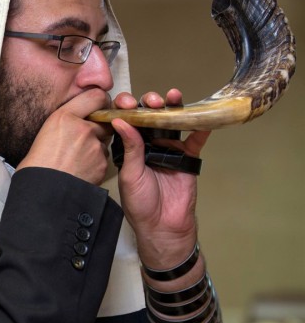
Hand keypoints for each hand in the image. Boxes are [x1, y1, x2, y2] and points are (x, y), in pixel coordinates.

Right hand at [17, 88, 112, 185]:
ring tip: (77, 158)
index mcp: (64, 116)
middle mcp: (82, 128)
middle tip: (82, 140)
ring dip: (96, 146)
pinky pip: (104, 158)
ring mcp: (94, 146)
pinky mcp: (101, 163)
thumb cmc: (37, 164)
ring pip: (104, 141)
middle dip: (98, 128)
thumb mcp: (47, 130)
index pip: (97, 96)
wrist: (41, 191)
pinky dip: (96, 163)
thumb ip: (67, 118)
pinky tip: (81, 169)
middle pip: (104, 120)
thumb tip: (82, 114)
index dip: (100, 102)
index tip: (98, 108)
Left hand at [111, 89, 209, 268]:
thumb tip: (120, 120)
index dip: (127, 109)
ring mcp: (169, 148)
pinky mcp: (187, 157)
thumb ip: (130, 147)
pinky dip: (200, 127)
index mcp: (130, 147)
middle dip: (150, 103)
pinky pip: (195, 140)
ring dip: (172, 107)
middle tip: (151, 102)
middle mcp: (149, 144)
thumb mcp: (131, 174)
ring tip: (173, 96)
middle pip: (150, 116)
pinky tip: (202, 117)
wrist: (163, 226)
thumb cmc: (140, 203)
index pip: (128, 122)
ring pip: (171, 121)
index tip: (126, 103)